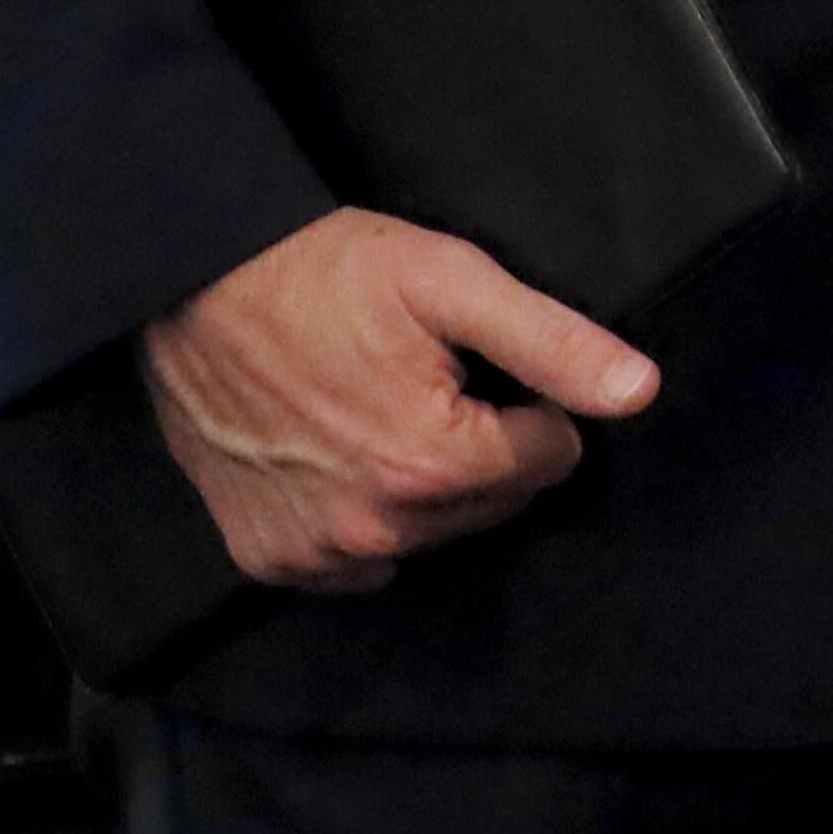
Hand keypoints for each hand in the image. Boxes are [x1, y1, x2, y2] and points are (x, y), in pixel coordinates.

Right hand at [139, 206, 657, 591]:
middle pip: (491, 505)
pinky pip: (354, 563)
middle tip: (429, 379)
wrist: (193, 282)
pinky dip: (361, 519)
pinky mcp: (268, 559)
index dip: (532, 405)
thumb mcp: (452, 280)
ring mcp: (316, 554)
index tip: (481, 363)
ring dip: (424, 487)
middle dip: (483, 449)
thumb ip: (552, 343)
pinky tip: (340, 455)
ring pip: (427, 536)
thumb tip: (640, 393)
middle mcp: (376, 532)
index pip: (550, 459)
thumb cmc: (325, 271)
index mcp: (432, 466)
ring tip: (381, 408)